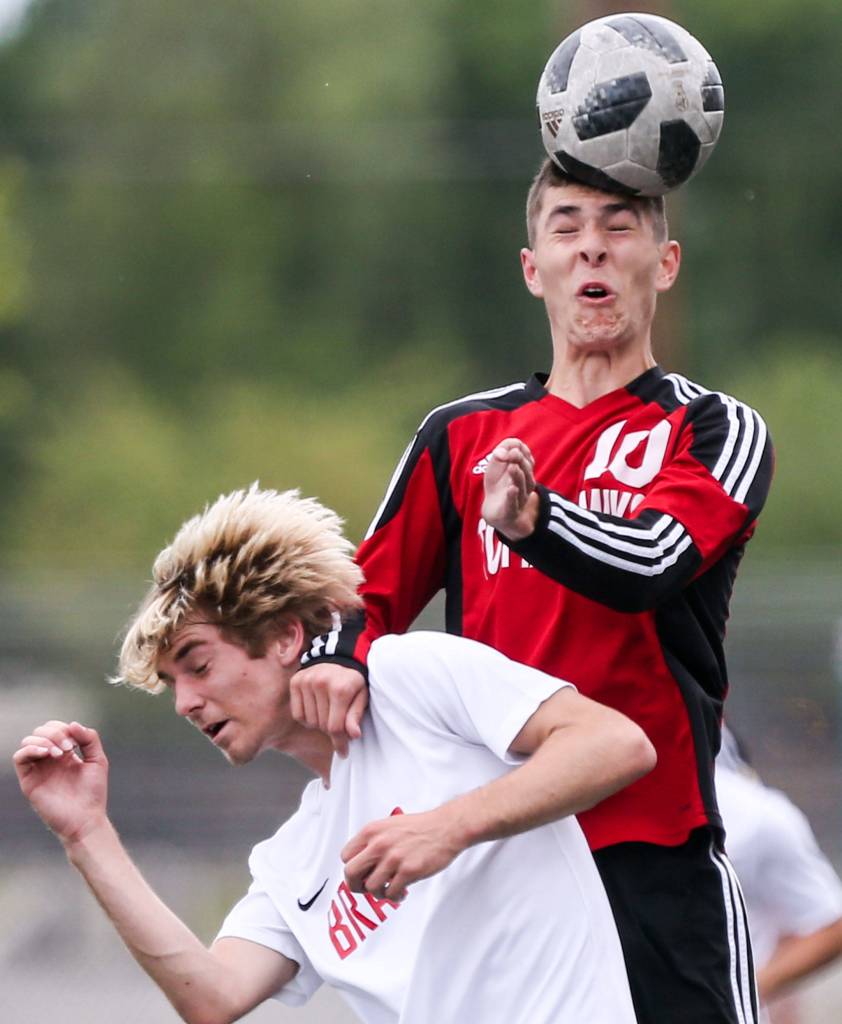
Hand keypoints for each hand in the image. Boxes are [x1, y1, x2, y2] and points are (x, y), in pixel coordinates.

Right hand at [13, 720, 108, 844]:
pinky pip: (19, 757)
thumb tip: (71, 723)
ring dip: (44, 740)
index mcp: (64, 753)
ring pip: (28, 741)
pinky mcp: (29, 781)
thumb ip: (89, 739)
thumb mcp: (97, 759)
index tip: (75, 742)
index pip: (55, 728)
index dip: (64, 728)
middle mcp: (49, 759)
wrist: (85, 818)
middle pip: (41, 731)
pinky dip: (31, 749)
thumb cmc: (93, 792)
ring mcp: (38, 769)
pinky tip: (46, 754)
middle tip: (68, 748)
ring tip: (59, 754)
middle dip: (55, 732)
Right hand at [289, 664, 367, 757]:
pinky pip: (297, 714)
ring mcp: (306, 681)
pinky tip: (317, 709)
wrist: (339, 656)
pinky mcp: (295, 681)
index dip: (340, 743)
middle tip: (339, 726)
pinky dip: (307, 718)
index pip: (335, 727)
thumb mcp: (362, 696)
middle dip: (332, 731)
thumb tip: (354, 735)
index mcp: (340, 688)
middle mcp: (321, 683)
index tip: (343, 753)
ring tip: (329, 713)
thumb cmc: (353, 681)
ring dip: (320, 724)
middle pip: (322, 725)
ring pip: (310, 721)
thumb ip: (356, 715)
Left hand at [341, 807, 462, 900]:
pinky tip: (401, 891)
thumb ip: (373, 842)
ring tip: (389, 889)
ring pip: (371, 888)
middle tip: (365, 888)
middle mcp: (379, 844)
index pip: (345, 856)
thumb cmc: (420, 827)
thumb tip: (363, 863)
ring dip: (379, 893)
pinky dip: (394, 897)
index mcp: (372, 831)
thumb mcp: (389, 826)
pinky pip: (391, 893)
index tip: (359, 874)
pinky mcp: (408, 871)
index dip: (352, 868)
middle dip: (356, 886)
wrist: (445, 827)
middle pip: (351, 874)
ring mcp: (393, 858)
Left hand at [481, 437, 538, 540]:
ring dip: (517, 475)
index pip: (527, 458)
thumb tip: (501, 450)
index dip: (519, 450)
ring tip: (512, 467)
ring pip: (522, 485)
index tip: (509, 448)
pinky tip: (511, 488)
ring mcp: (519, 498)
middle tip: (513, 454)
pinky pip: (513, 503)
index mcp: (524, 471)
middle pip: (526, 471)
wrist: (495, 511)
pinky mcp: (510, 511)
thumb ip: (500, 452)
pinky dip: (512, 496)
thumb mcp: (496, 466)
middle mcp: (525, 484)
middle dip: (519, 460)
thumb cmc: (498, 485)